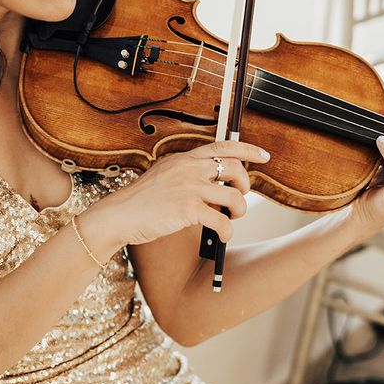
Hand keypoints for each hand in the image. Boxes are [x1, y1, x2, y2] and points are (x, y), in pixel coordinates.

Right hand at [99, 140, 270, 245]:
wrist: (119, 215)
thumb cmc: (139, 202)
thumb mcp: (163, 177)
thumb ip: (186, 175)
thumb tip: (215, 187)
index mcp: (183, 159)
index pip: (223, 147)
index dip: (248, 151)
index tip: (264, 156)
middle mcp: (188, 169)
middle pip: (234, 169)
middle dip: (245, 185)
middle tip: (240, 198)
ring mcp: (189, 188)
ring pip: (233, 197)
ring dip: (240, 211)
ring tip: (232, 219)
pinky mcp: (188, 209)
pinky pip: (222, 221)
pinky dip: (228, 232)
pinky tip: (223, 236)